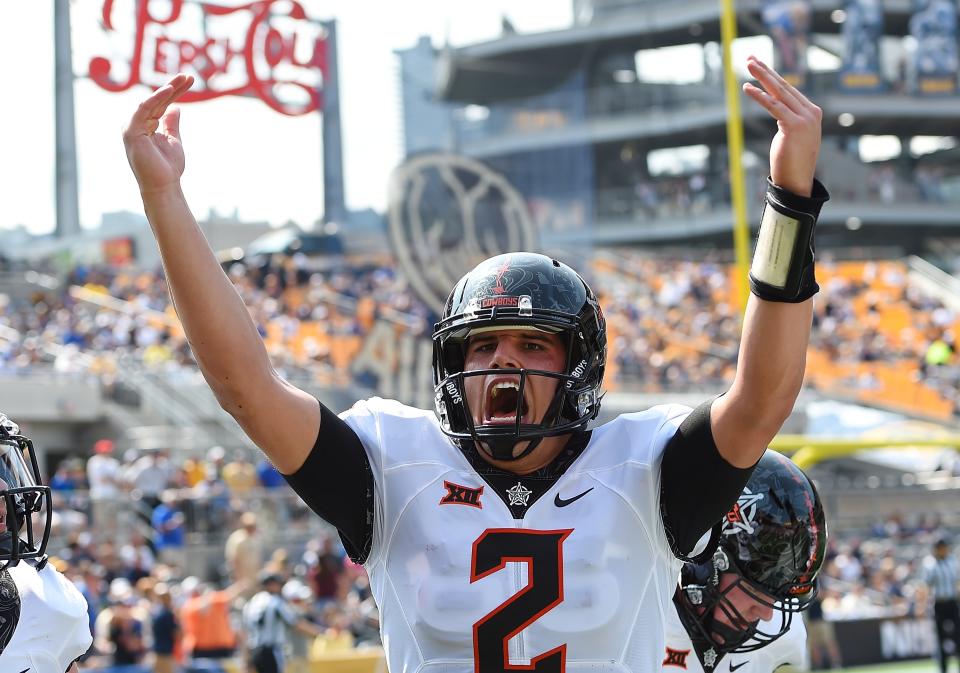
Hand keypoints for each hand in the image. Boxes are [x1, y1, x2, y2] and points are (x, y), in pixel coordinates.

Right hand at [122, 74, 194, 194]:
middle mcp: (138, 124)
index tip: (190, 80)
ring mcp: (133, 127)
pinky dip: (156, 98)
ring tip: (182, 79)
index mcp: (147, 125)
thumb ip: (171, 124)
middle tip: (188, 75)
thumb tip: (175, 107)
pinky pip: (143, 109)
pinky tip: (169, 90)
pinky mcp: (132, 132)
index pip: (162, 103)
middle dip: (173, 86)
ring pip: (150, 102)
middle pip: (157, 100)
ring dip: (167, 89)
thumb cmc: (168, 168)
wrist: (163, 186)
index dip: (176, 91)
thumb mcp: (174, 140)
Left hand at [743, 56, 820, 196]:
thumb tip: (778, 110)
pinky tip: (747, 88)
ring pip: (779, 92)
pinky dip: (759, 96)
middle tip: (750, 58)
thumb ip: (789, 119)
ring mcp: (805, 118)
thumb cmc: (792, 161)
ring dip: (761, 77)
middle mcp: (811, 112)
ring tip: (748, 64)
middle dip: (765, 71)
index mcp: (812, 112)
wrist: (797, 181)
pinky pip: (773, 106)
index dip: (772, 76)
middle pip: (783, 86)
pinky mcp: (794, 126)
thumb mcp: (793, 135)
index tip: (758, 65)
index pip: (789, 89)